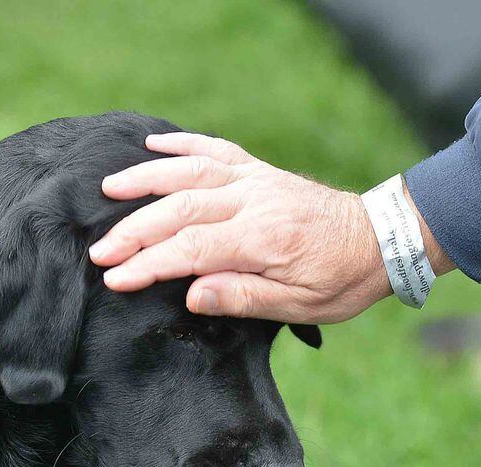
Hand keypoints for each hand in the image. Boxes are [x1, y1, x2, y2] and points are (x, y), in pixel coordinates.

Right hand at [89, 132, 451, 322]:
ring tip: (107, 189)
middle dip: (134, 230)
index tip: (114, 278)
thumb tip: (192, 295)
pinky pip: (216, 151)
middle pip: (180, 210)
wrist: (381, 240)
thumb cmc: (342, 281)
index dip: (148, 263)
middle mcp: (255, 203)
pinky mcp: (261, 172)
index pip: (191, 250)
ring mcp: (257, 182)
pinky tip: (153, 146)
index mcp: (264, 240)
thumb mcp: (301, 307)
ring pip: (190, 173)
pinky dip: (183, 146)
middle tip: (99, 251)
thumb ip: (245, 298)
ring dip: (146, 180)